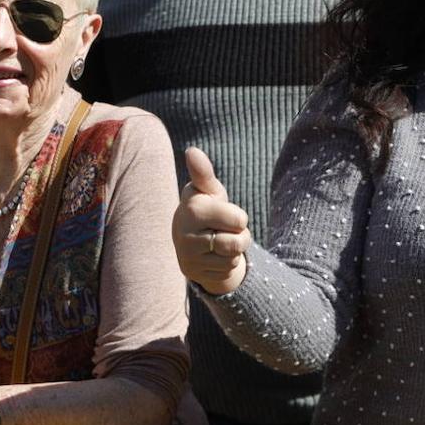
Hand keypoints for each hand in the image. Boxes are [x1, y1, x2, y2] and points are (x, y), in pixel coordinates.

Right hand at [172, 147, 251, 294]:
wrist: (193, 241)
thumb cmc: (206, 209)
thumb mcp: (209, 191)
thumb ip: (203, 173)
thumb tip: (191, 151)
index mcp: (192, 208)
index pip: (239, 220)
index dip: (239, 218)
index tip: (222, 214)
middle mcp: (184, 233)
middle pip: (238, 242)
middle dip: (240, 236)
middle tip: (224, 230)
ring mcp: (187, 256)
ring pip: (232, 258)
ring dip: (233, 252)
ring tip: (219, 242)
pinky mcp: (192, 273)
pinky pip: (225, 272)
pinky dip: (225, 265)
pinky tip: (213, 257)